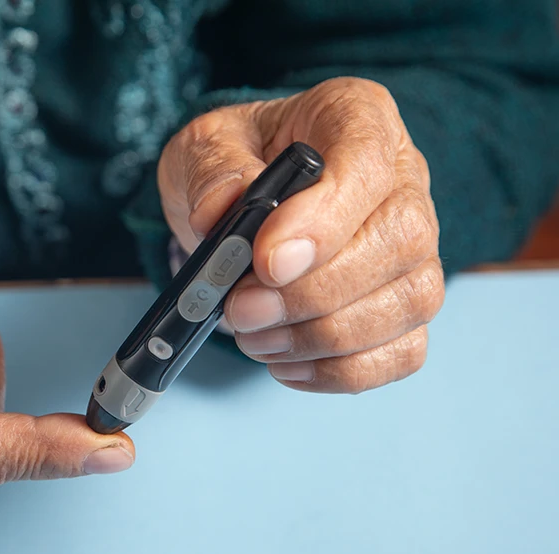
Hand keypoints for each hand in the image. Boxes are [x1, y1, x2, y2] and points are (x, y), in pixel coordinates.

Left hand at [158, 77, 443, 392]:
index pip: (367, 165)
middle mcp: (403, 178)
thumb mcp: (203, 145)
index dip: (324, 222)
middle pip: (401, 242)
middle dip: (312, 294)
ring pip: (410, 302)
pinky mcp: (402, 303)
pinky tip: (287, 365)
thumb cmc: (232, 163)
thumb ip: (212, 170)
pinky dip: (344, 371)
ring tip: (255, 337)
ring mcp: (413, 245)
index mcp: (355, 117)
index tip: (265, 263)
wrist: (240, 198)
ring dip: (324, 337)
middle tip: (241, 310)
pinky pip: (404, 350)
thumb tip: (222, 213)